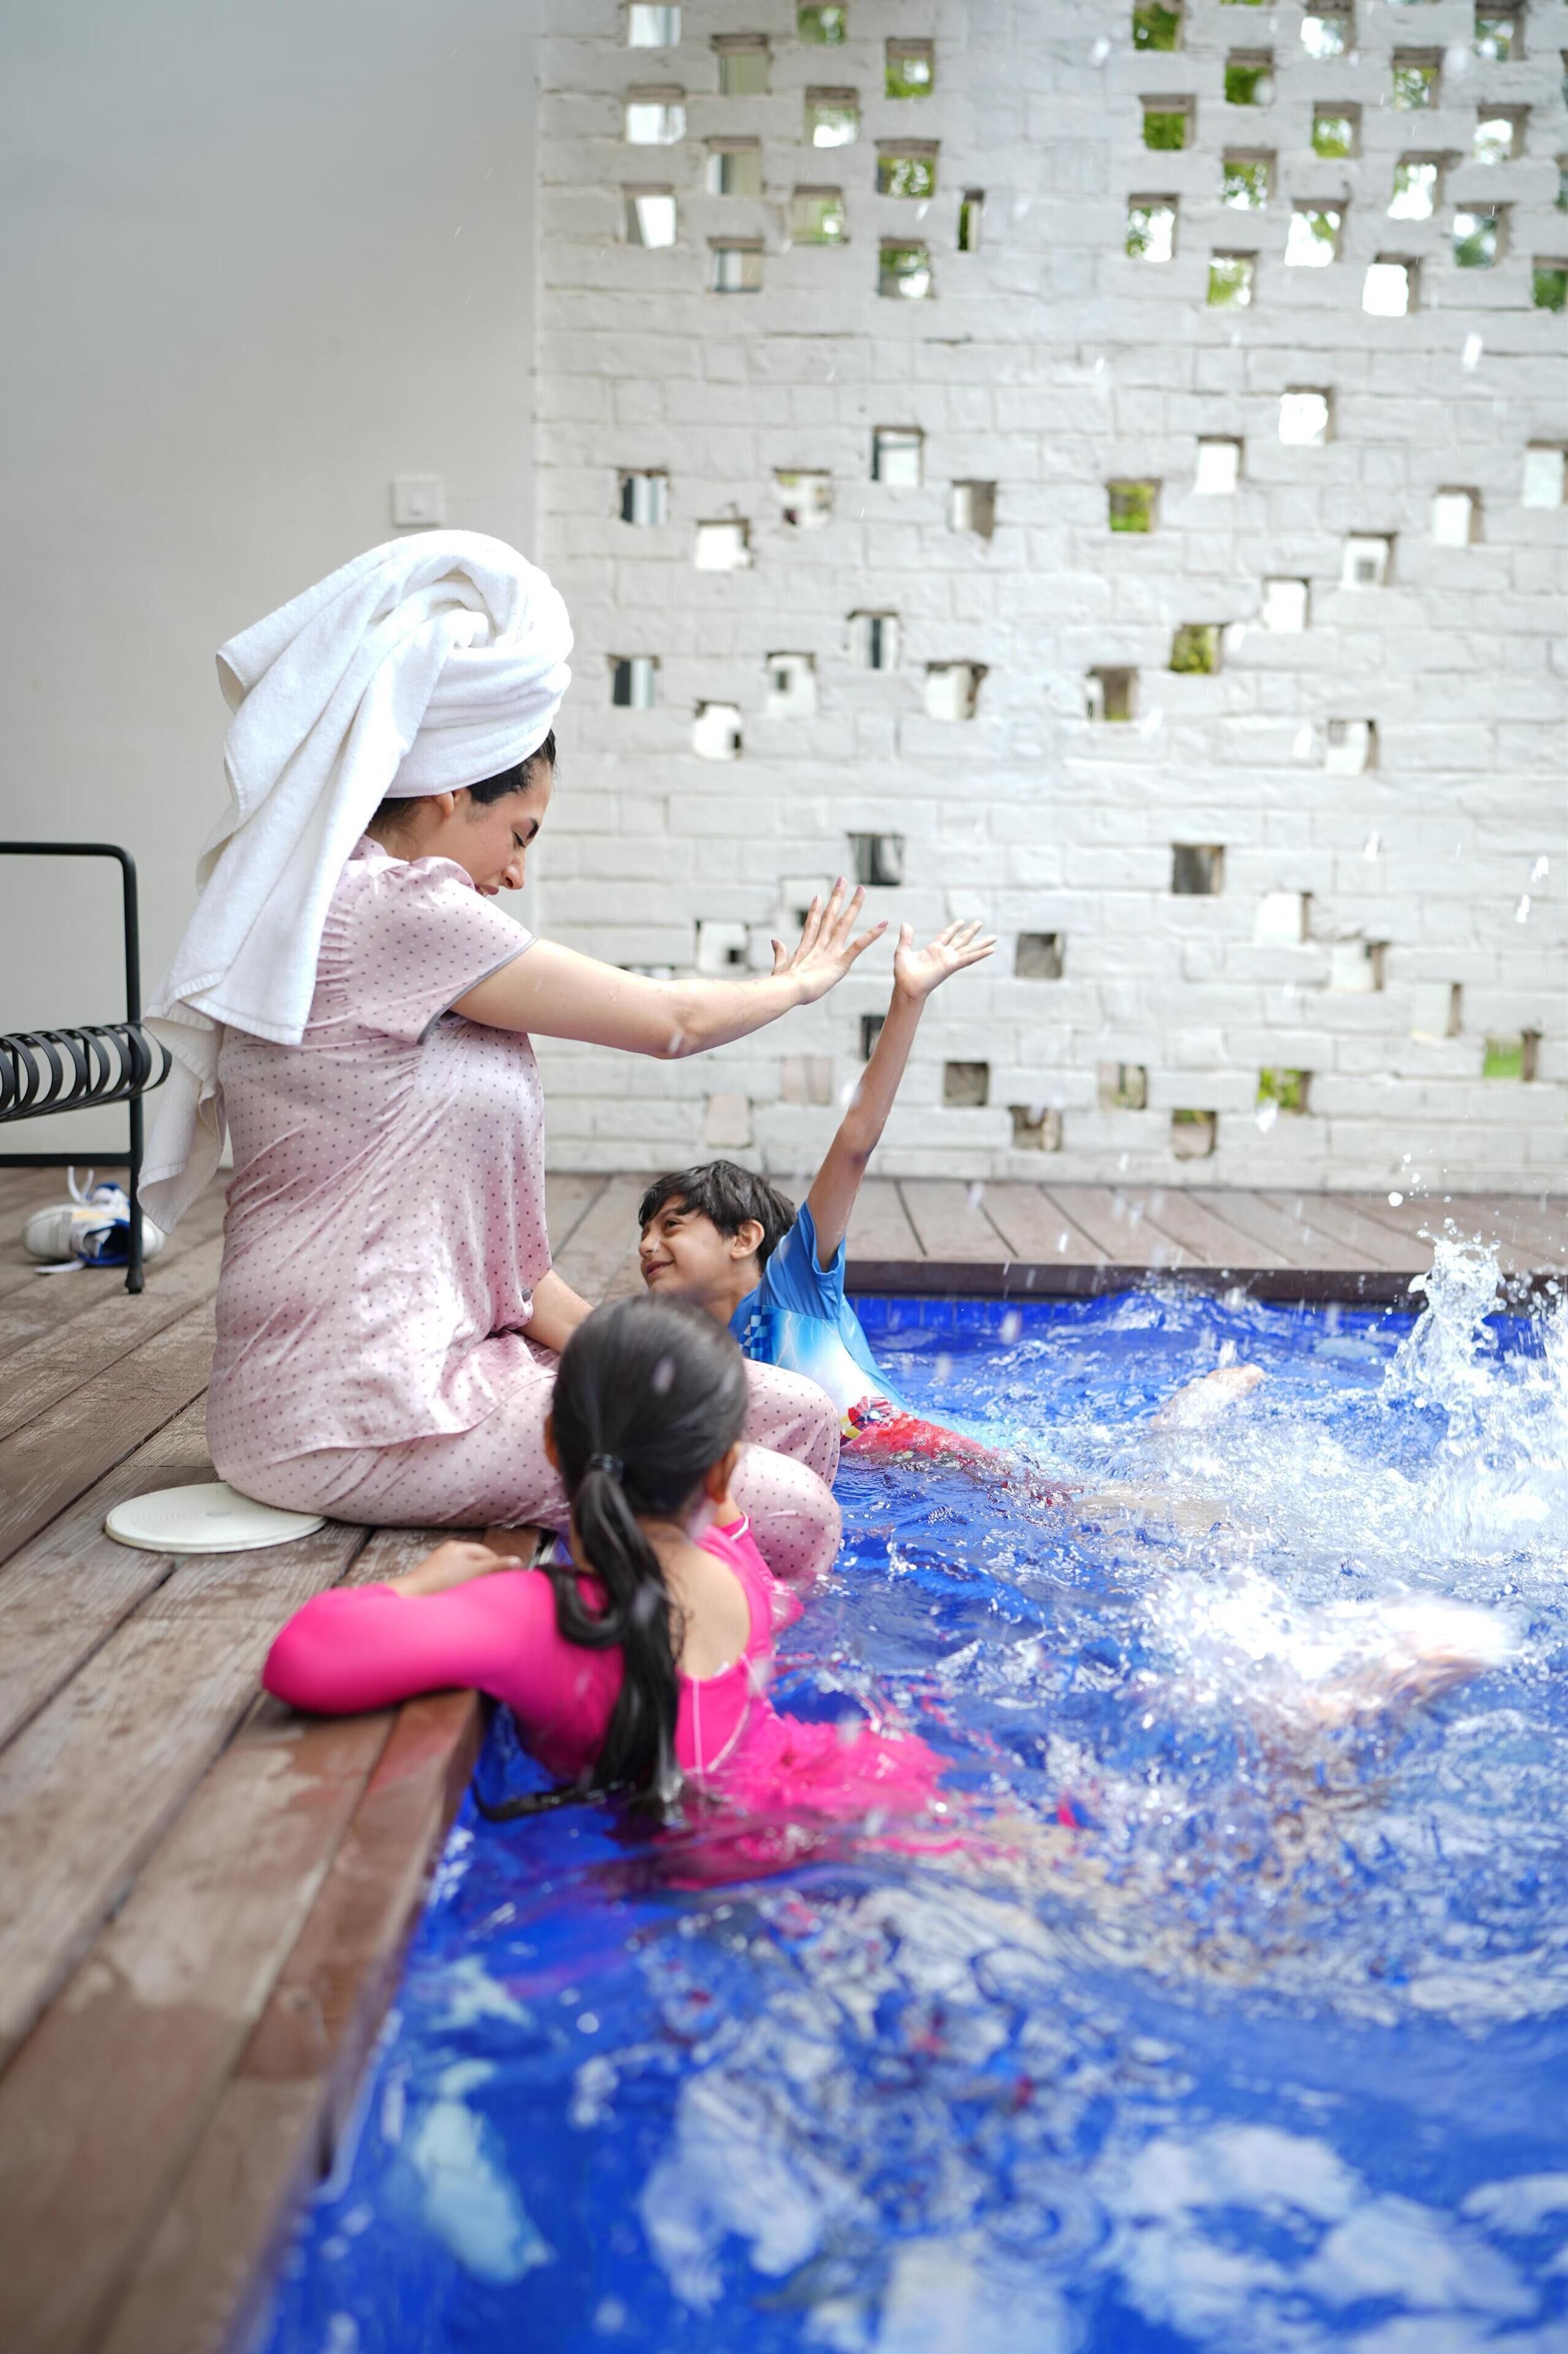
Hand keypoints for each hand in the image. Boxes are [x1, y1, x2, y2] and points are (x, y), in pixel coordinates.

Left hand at [391, 1537, 526, 1597]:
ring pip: (463, 1575)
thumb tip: (518, 1561)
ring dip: (472, 1584)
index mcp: (457, 1547)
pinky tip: (463, 1600)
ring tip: (479, 1596)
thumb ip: (497, 1567)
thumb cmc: (442, 1582)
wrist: (412, 1598)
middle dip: (486, 1575)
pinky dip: (460, 1590)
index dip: (499, 1565)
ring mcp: (437, 1568)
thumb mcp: (475, 1573)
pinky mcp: (432, 1582)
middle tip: (495, 1588)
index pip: (486, 1553)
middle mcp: (446, 1554)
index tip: (507, 1578)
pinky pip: (452, 1584)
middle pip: (474, 1563)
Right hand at [770, 878, 885, 1005]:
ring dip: (854, 906)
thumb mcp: (780, 967)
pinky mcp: (840, 962)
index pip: (813, 924)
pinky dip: (871, 935)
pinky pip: (859, 945)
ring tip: (861, 889)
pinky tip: (884, 924)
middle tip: (842, 879)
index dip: (816, 910)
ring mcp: (830, 952)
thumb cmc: (781, 985)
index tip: (819, 896)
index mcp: (805, 948)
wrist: (786, 991)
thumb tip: (775, 940)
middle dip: (836, 897)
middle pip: (830, 916)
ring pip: (844, 923)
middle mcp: (819, 945)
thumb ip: (780, 953)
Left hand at [892, 919, 996, 1004]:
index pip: (946, 936)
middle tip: (980, 922)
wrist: (907, 987)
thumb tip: (905, 924)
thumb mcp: (902, 951)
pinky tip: (991, 950)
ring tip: (994, 937)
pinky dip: (980, 954)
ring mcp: (950, 960)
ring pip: (969, 949)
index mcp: (933, 950)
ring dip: (981, 943)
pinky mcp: (952, 966)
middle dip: (971, 931)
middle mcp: (944, 954)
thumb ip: (906, 938)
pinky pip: (969, 958)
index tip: (961, 921)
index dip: (953, 928)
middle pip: (961, 940)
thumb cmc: (903, 974)